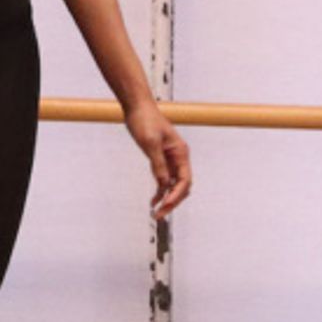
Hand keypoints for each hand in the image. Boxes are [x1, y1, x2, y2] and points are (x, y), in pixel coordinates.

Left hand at [124, 98, 190, 219]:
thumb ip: (157, 164)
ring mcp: (170, 159)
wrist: (137, 107)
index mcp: (180, 153)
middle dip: (172, 201)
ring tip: (156, 213)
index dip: (176, 195)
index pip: (184, 180)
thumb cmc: (145, 120)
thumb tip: (163, 183)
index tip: (166, 204)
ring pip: (173, 185)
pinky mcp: (160, 158)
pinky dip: (160, 190)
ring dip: (166, 199)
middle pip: (181, 186)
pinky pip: (164, 179)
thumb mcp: (150, 143)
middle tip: (160, 215)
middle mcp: (178, 157)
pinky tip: (153, 200)